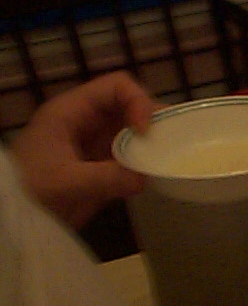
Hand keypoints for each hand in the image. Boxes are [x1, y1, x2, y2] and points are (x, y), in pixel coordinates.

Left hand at [10, 71, 155, 228]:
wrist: (14, 218)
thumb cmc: (29, 190)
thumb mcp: (65, 182)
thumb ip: (107, 178)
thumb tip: (146, 179)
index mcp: (71, 112)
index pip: (115, 87)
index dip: (138, 101)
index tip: (147, 131)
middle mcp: (86, 122)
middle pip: (128, 106)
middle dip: (152, 120)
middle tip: (173, 141)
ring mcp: (94, 145)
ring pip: (133, 131)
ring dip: (151, 142)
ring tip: (169, 157)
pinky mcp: (101, 168)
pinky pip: (131, 157)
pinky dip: (146, 163)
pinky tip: (157, 174)